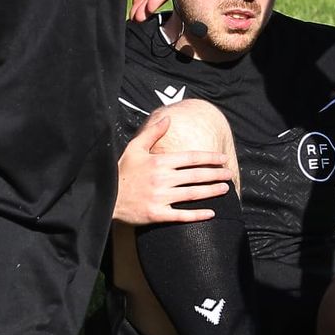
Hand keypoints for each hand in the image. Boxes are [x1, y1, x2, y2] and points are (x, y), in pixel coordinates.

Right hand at [114, 109, 232, 224]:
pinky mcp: (157, 214)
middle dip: (215, 174)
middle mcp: (162, 179)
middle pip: (196, 175)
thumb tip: (167, 118)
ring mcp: (161, 197)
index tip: (223, 158)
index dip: (209, 157)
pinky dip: (198, 215)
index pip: (191, 158)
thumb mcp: (134, 148)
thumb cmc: (120, 171)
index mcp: (159, 162)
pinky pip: (182, 216)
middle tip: (229, 174)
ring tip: (225, 189)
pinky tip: (211, 213)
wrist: (105, 196)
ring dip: (211, 191)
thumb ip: (152, 133)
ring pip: (193, 194)